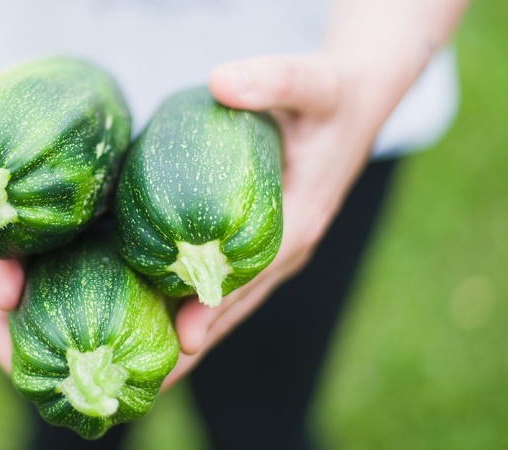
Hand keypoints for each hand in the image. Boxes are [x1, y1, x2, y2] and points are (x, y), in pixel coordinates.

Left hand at [163, 55, 383, 387]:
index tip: (184, 339)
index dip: (219, 304)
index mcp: (302, 216)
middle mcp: (292, 244)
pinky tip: (164, 322)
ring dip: (196, 334)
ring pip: (234, 300)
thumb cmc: (331, 94)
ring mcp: (279, 249)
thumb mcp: (311, 81)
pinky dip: (200, 307)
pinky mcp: (267, 243)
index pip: (255, 272)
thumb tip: (221, 81)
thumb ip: (273, 79)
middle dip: (198, 341)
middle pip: (239, 301)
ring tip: (151, 374)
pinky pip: (231, 283)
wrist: (357, 101)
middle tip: (152, 381)